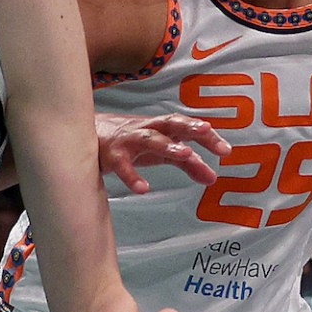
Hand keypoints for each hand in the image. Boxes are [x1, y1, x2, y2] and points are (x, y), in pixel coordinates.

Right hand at [95, 113, 228, 194]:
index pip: (187, 127)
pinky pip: (123, 165)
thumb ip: (188, 165)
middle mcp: (147, 130)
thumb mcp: (161, 152)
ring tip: (185, 154)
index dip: (207, 136)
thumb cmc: (131, 142)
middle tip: (207, 131)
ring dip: (168, 144)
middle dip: (189, 126)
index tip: (225, 150)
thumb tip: (213, 177)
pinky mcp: (112, 155)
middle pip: (171, 124)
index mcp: (161, 128)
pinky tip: (143, 188)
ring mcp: (129, 141)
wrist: (86, 135)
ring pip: (150, 139)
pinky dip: (132, 176)